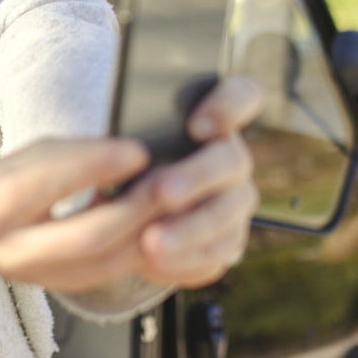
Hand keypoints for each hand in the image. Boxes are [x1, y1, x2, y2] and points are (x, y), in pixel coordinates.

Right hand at [0, 138, 158, 291]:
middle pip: (87, 235)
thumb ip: (72, 158)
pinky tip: (163, 229)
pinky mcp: (62, 287)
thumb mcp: (24, 159)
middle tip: (172, 184)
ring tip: (177, 206)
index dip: (97, 165)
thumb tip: (134, 156)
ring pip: (107, 262)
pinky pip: (112, 273)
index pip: (50, 182)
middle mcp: (13, 247)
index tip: (137, 150)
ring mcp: (38, 276)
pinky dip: (141, 249)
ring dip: (149, 234)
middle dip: (137, 210)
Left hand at [131, 74, 261, 287]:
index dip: (230, 106)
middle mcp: (229, 159)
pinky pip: (215, 254)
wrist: (119, 210)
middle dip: (196, 177)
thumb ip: (129, 128)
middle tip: (161, 191)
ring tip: (150, 243)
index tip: (197, 125)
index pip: (243, 95)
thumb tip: (114, 140)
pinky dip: (184, 261)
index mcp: (212, 118)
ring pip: (227, 215)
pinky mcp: (223, 242)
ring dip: (190, 230)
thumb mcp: (120, 136)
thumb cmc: (120, 159)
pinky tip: (153, 263)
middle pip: (232, 161)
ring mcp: (232, 203)